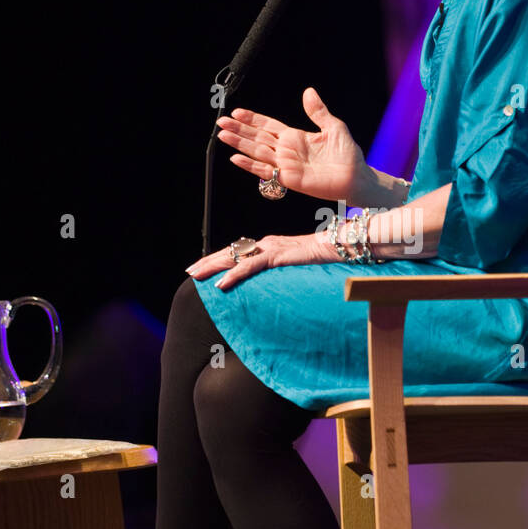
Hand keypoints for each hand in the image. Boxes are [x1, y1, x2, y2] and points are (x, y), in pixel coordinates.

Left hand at [185, 230, 331, 290]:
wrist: (338, 246)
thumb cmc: (322, 257)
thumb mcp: (297, 265)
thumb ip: (283, 270)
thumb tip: (274, 282)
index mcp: (268, 246)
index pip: (238, 252)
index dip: (219, 259)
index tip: (203, 267)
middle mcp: (265, 244)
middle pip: (230, 252)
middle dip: (208, 262)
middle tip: (190, 271)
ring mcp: (270, 248)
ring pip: (235, 257)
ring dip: (213, 267)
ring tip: (196, 276)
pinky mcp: (277, 256)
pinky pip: (250, 266)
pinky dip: (233, 274)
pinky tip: (221, 284)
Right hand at [215, 86, 367, 202]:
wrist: (357, 177)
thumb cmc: (348, 154)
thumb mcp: (333, 126)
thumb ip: (317, 111)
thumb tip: (308, 91)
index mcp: (295, 137)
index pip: (268, 126)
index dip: (252, 119)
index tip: (236, 113)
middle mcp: (287, 151)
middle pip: (257, 137)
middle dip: (239, 130)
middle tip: (221, 123)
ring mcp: (286, 165)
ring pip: (257, 152)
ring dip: (239, 144)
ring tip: (223, 136)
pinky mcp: (289, 179)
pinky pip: (266, 171)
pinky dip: (250, 165)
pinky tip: (236, 158)